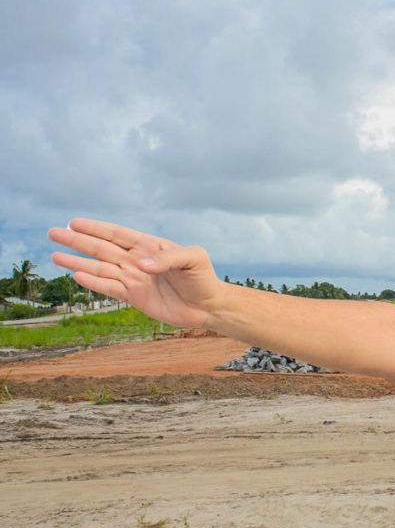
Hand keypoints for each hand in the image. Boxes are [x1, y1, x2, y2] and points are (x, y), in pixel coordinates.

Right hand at [47, 218, 224, 328]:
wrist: (208, 305)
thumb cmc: (203, 277)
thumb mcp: (193, 259)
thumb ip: (168, 258)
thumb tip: (141, 265)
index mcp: (149, 246)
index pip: (117, 234)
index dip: (96, 228)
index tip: (74, 222)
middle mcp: (137, 260)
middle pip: (101, 248)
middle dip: (78, 240)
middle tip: (53, 232)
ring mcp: (134, 278)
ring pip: (100, 268)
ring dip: (77, 262)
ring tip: (54, 256)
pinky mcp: (134, 297)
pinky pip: (109, 288)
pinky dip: (93, 283)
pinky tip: (76, 276)